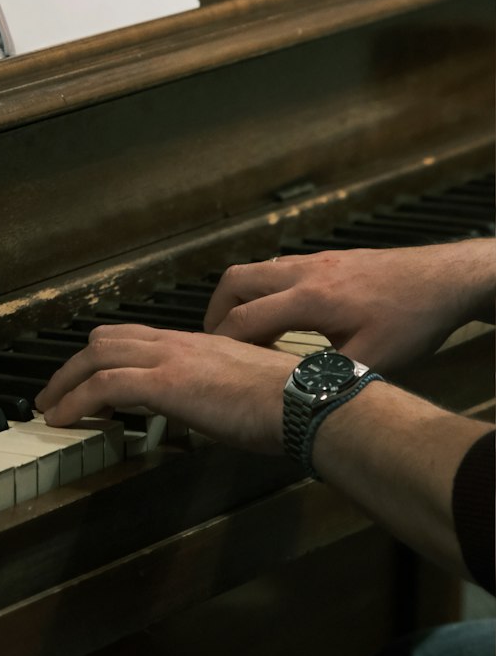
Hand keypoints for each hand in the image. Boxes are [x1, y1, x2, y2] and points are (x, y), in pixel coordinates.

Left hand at [36, 324, 296, 454]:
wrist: (307, 402)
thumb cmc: (289, 405)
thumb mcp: (243, 393)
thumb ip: (217, 396)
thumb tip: (208, 414)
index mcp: (197, 346)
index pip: (136, 338)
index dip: (106, 356)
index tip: (88, 379)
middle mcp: (179, 344)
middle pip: (107, 341)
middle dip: (75, 366)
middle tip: (56, 392)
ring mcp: (170, 360)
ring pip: (97, 357)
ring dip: (65, 383)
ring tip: (49, 408)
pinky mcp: (166, 383)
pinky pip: (104, 386)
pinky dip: (76, 401)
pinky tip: (63, 421)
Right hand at [203, 240, 494, 371]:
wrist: (443, 278)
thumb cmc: (412, 319)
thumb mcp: (372, 360)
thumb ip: (326, 375)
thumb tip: (294, 396)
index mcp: (310, 300)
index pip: (243, 318)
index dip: (221, 343)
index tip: (212, 364)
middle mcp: (304, 273)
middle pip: (234, 281)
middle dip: (215, 312)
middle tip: (215, 343)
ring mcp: (314, 262)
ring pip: (254, 270)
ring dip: (239, 299)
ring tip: (243, 332)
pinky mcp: (326, 259)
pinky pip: (277, 269)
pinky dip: (263, 291)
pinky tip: (280, 316)